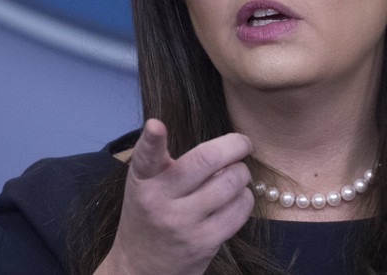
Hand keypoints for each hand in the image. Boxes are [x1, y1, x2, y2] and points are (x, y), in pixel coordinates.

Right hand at [95, 119, 253, 274]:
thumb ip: (164, 161)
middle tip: (243, 143)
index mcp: (143, 181)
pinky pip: (239, 210)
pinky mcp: (204, 242)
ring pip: (229, 184)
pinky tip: (237, 197)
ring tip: (236, 174)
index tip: (156, 126)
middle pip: (205, 161)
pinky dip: (245, 198)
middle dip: (234, 145)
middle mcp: (160, 201)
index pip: (145, 157)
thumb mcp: (144, 186)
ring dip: (241, 173)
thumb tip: (211, 143)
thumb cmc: (148, 216)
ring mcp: (183, 223)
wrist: (141, 269)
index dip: (151, 139)